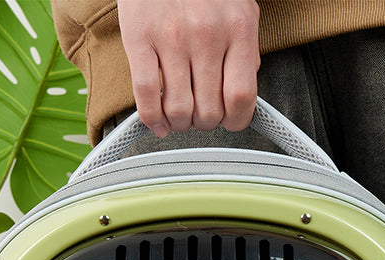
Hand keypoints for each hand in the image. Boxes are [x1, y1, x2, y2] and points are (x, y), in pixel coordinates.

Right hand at [118, 0, 259, 136]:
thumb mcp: (239, 9)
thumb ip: (245, 50)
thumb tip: (242, 92)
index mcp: (238, 28)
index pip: (241, 97)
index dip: (235, 121)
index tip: (229, 122)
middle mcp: (207, 35)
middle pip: (209, 110)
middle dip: (204, 123)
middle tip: (199, 115)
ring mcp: (172, 38)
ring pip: (179, 109)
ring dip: (179, 123)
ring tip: (179, 115)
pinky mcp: (139, 37)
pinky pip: (146, 94)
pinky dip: (152, 118)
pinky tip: (157, 120)